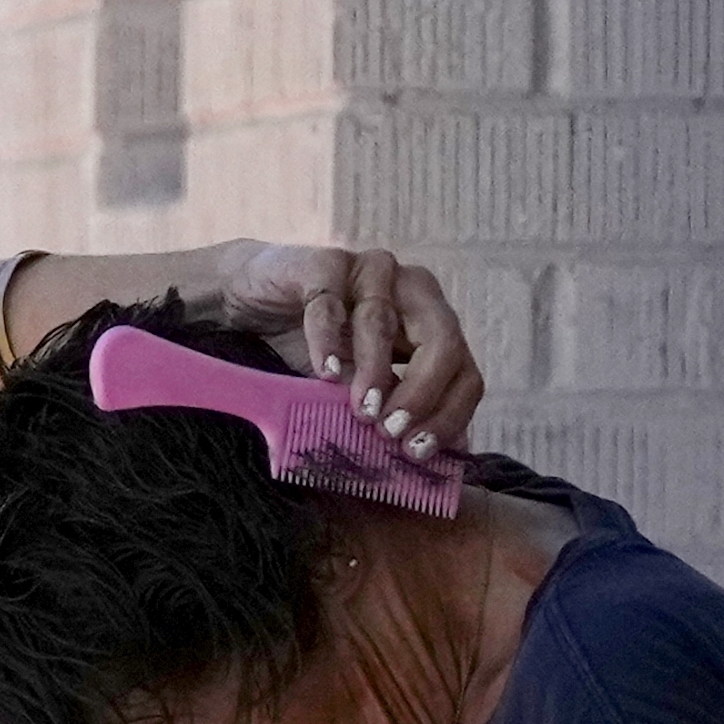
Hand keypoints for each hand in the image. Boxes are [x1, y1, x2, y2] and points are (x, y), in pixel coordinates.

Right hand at [211, 243, 487, 461]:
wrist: (257, 311)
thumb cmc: (320, 357)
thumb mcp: (367, 394)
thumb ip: (402, 416)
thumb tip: (446, 459)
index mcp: (434, 328)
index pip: (465, 373)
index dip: (448, 415)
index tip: (415, 452)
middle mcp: (414, 293)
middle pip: (442, 340)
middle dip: (421, 392)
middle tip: (392, 432)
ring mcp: (372, 271)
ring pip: (383, 320)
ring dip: (374, 370)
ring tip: (361, 410)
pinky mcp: (325, 263)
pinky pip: (328, 303)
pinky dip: (327, 341)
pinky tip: (325, 373)